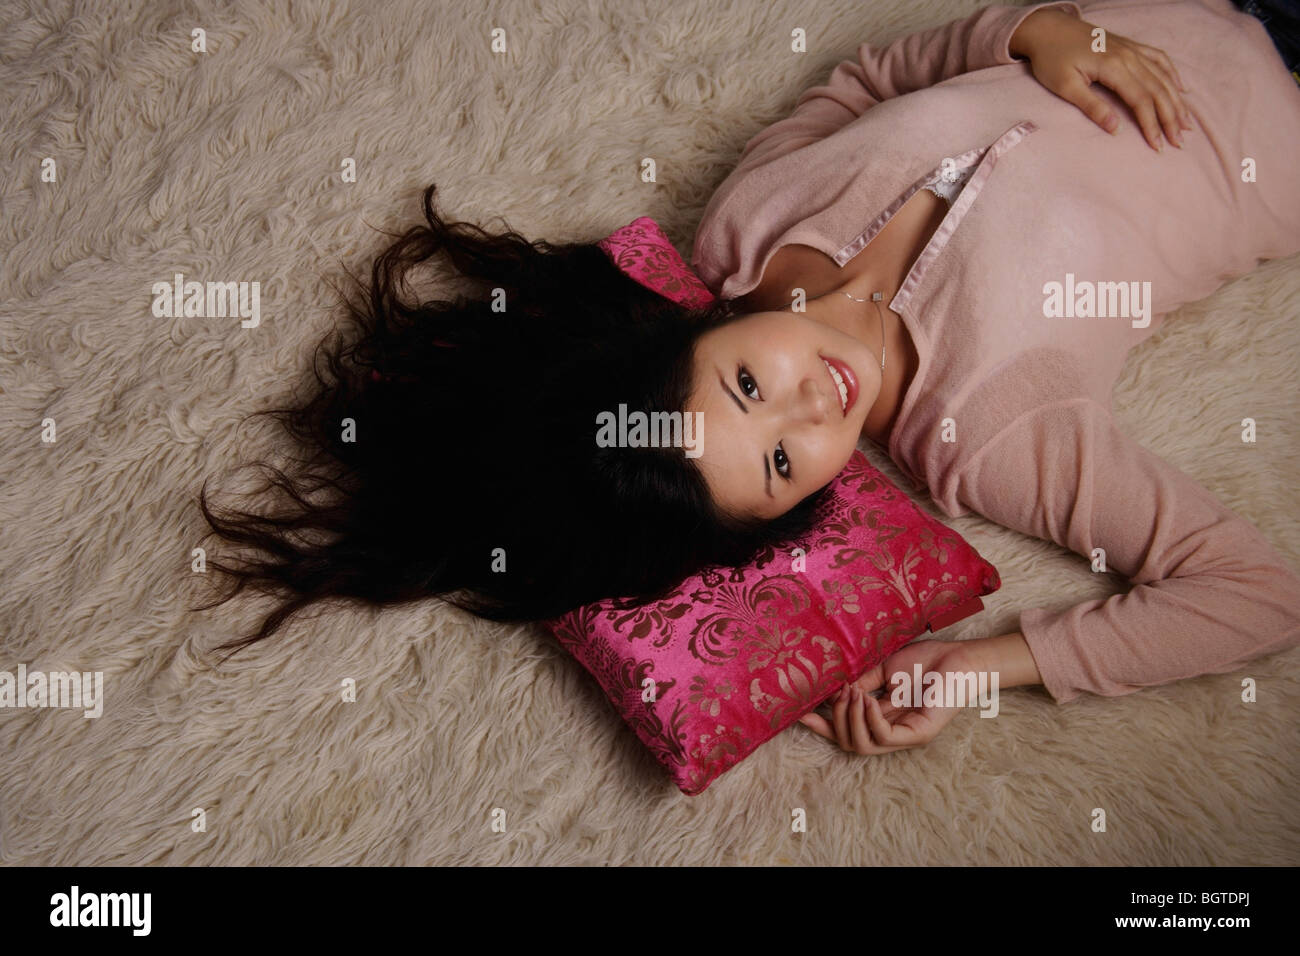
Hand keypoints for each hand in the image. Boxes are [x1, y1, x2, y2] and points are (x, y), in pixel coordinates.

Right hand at [798, 638, 974, 753]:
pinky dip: (870, 719)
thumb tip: (830, 690)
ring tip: (853, 693)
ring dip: (851, 718)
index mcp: (882, 718)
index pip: (847, 731)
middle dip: (835, 721)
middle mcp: (893, 732)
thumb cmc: (926, 661)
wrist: (959, 658)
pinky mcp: (919, 734)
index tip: (800, 713)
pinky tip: (868, 700)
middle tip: (836, 694)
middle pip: (850, 744)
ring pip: (863, 746)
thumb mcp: (882, 670)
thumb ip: (860, 682)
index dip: (823, 726)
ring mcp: (906, 736)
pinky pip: (884, 737)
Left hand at [1010, 8, 1192, 151]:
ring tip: (1187, 122)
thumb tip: (1116, 129)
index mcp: (1113, 67)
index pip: (1141, 100)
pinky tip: (1181, 88)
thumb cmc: (1052, 58)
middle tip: (1179, 142)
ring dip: (1176, 100)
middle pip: (1157, 90)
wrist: (1048, 28)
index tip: (1159, 146)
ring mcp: (1131, 49)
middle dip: (1170, 118)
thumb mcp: (1065, 86)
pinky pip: (1158, 58)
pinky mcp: (1129, 45)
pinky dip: (1172, 74)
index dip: (1152, 125)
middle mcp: (1129, 56)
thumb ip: (1091, 107)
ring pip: (1162, 76)